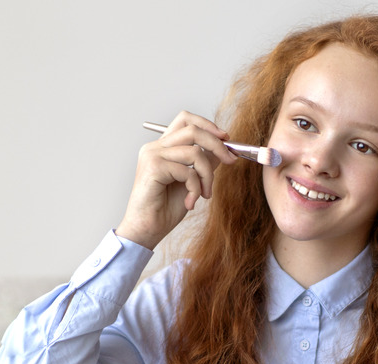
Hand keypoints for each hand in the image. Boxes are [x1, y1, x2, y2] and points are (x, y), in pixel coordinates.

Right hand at [115, 111, 236, 248]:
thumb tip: (223, 149)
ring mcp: (152, 155)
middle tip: (231, 160)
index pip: (185, 119)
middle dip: (218, 145)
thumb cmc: (165, 209)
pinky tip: (190, 203)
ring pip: (195, 152)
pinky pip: (188, 172)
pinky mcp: (153, 167)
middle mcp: (155, 147)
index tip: (226, 139)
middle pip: (193, 130)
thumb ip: (203, 163)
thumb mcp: (192, 181)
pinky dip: (196, 188)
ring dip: (207, 176)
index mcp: (162, 147)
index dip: (208, 125)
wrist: (146, 230)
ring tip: (205, 194)